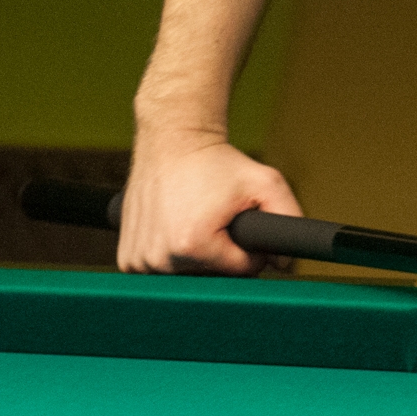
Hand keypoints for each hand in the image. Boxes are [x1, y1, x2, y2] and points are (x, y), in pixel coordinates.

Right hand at [118, 134, 302, 275]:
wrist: (172, 138)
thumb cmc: (217, 161)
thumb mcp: (265, 182)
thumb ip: (289, 219)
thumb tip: (285, 263)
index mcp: (193, 245)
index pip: (241, 269)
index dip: (250, 246)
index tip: (240, 221)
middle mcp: (160, 258)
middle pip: (212, 276)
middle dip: (222, 252)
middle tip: (216, 217)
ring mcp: (139, 261)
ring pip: (187, 277)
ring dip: (196, 257)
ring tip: (193, 219)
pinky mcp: (127, 259)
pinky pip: (160, 273)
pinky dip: (171, 258)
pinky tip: (174, 229)